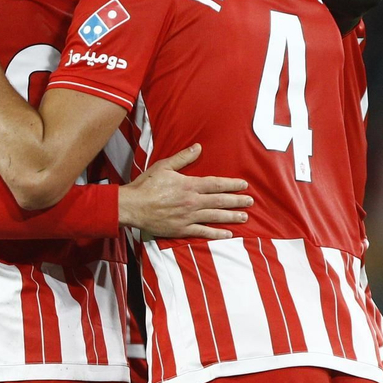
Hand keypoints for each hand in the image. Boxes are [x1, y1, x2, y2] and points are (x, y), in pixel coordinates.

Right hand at [119, 143, 252, 240]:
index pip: (216, 184)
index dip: (232, 184)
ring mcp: (188, 216)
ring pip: (215, 216)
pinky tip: (228, 234)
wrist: (132, 206)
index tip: (244, 185)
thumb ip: (182, 158)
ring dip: (231, 216)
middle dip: (237, 201)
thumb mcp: (163, 166)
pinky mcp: (182, 229)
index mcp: (189, 185)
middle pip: (220, 200)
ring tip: (244, 217)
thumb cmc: (145, 185)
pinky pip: (203, 232)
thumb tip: (198, 147)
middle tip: (251, 202)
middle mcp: (192, 201)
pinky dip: (217, 234)